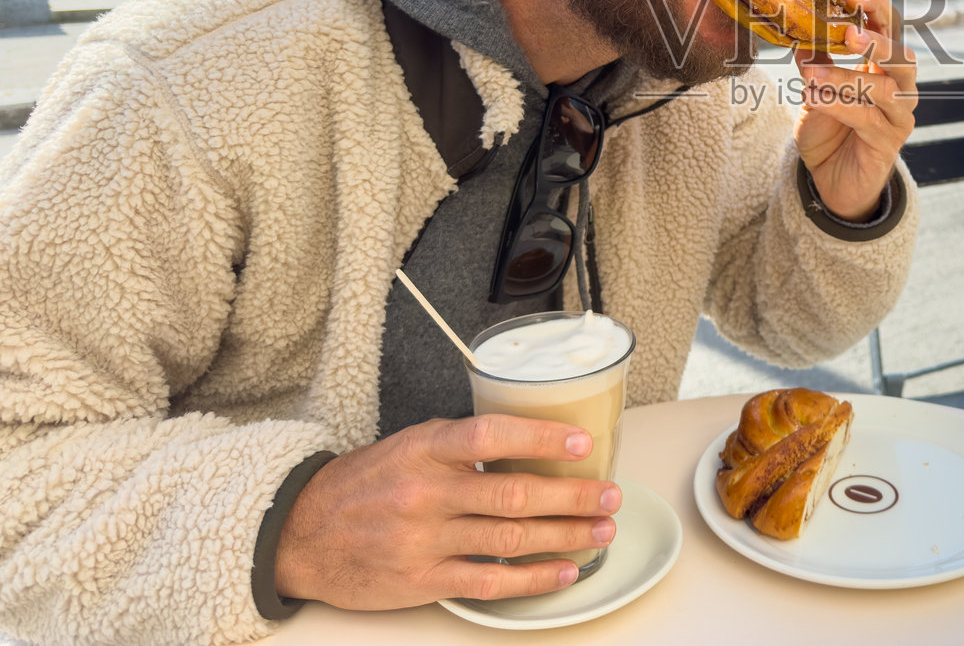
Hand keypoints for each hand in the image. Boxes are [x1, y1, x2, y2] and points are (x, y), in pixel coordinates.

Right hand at [274, 415, 622, 608]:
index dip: (541, 436)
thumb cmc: (363, 484)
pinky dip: (532, 577)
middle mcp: (426, 493)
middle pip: (514, 492)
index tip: (583, 439)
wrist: (301, 533)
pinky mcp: (421, 581)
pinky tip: (562, 571)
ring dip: (564, 535)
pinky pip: (489, 581)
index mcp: (425, 449)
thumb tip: (528, 443)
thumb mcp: (408, 446)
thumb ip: (461, 446)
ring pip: (510, 537)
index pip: (491, 435)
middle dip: (572, 494)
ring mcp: (424, 540)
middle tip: (609, 494)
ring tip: (600, 530)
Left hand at [794, 0, 917, 220]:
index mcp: (884, 66)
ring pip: (884, 89)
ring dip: (846, 78)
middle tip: (849, 32)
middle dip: (877, 41)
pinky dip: (839, 106)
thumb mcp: (814, 88)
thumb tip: (797, 25)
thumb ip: (813, 60)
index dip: (875, 8)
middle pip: (902, 56)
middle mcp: (900, 87)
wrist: (831, 179)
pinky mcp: (890, 142)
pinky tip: (814, 97)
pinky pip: (868, 119)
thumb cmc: (828, 129)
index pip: (890, 28)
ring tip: (811, 75)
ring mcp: (899, 116)